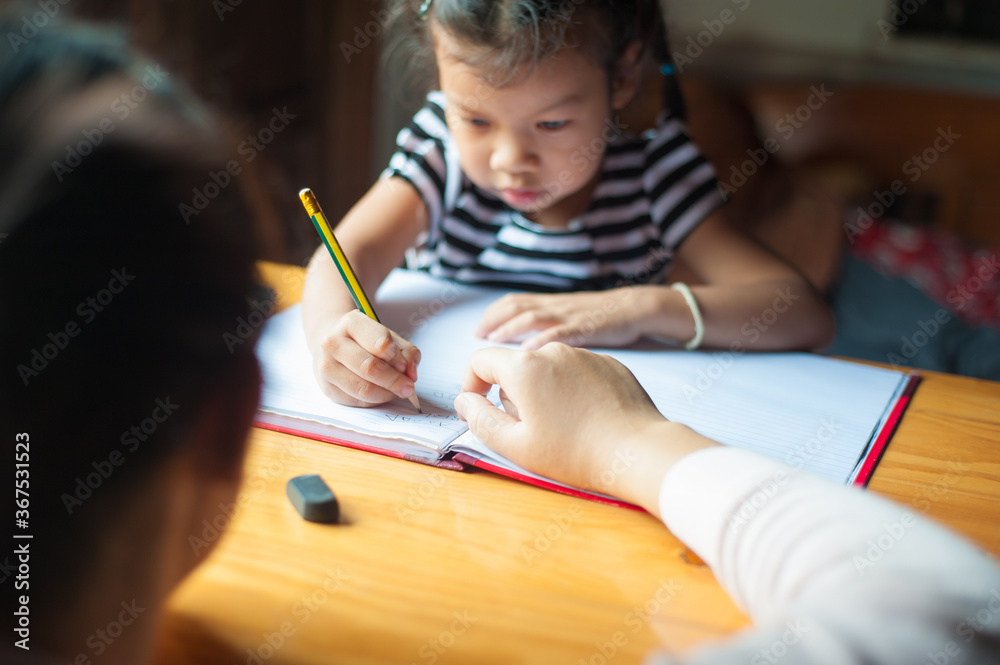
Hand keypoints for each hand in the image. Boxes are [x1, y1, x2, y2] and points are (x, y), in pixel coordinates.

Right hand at [310, 310, 420, 406]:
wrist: (334, 344)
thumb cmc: (367, 340)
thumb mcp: (390, 337)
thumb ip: (407, 352)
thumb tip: (410, 374)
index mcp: (352, 323)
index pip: (380, 343)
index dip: (397, 358)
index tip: (404, 366)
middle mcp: (334, 343)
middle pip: (370, 368)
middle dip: (394, 380)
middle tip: (408, 387)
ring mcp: (327, 367)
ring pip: (363, 389)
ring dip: (386, 393)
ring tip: (396, 390)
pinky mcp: (327, 387)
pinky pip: (357, 401)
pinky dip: (375, 400)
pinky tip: (381, 392)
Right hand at [454, 344, 716, 512]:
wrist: (638, 451)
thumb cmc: (574, 453)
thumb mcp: (514, 445)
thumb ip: (479, 419)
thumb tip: (465, 401)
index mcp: (524, 366)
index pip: (480, 360)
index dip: (471, 384)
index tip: (479, 409)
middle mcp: (553, 350)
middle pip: (516, 365)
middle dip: (511, 393)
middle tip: (526, 429)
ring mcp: (584, 354)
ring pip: (548, 368)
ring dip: (543, 391)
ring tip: (560, 427)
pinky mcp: (610, 364)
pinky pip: (577, 372)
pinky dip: (572, 390)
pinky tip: (586, 419)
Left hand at [474, 290, 646, 349]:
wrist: (634, 308)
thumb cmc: (602, 318)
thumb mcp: (569, 317)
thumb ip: (549, 326)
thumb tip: (525, 345)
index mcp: (550, 304)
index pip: (514, 302)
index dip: (492, 314)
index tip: (477, 329)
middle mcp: (554, 307)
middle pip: (516, 307)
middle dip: (493, 321)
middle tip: (478, 337)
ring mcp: (568, 316)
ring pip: (532, 317)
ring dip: (510, 329)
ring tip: (495, 342)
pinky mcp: (584, 327)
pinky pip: (559, 332)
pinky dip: (541, 341)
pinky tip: (528, 352)